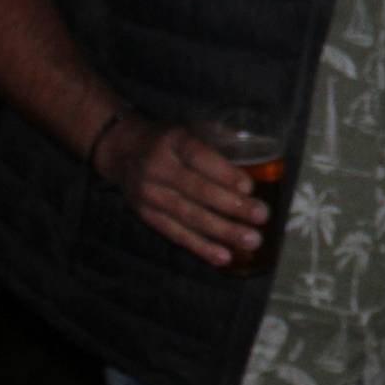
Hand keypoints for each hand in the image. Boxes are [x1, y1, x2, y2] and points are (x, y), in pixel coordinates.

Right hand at [93, 113, 267, 267]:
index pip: (199, 157)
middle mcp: (158, 168)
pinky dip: (201, 247)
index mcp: (173, 141)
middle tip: (261, 215)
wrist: (123, 151)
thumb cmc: (171, 141)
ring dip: (222, 231)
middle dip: (231, 206)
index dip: (223, 173)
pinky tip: (224, 256)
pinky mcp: (147, 216)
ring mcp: (150, 195)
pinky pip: (176, 234)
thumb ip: (221, 139)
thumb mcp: (191, 128)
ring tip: (251, 240)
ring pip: (188, 216)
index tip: (249, 188)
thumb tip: (258, 156)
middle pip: (196, 190)